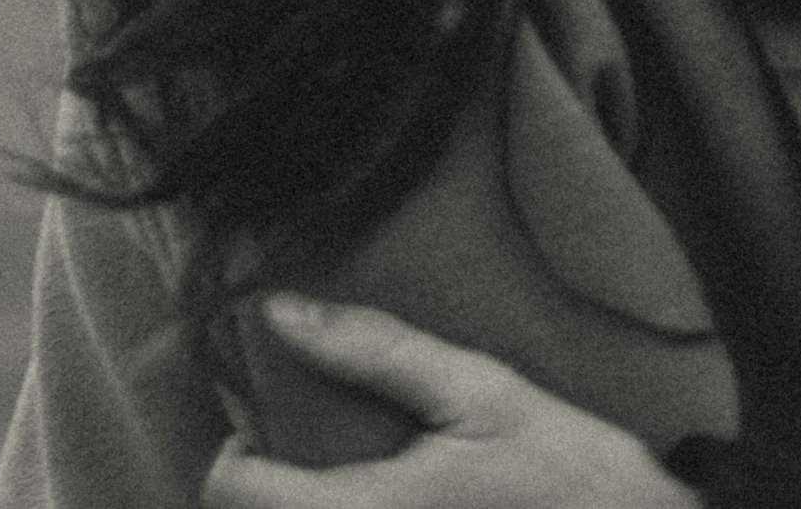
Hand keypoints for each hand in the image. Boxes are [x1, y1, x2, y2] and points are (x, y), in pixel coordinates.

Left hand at [202, 297, 698, 508]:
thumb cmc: (568, 477)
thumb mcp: (479, 392)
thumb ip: (377, 352)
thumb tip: (283, 312)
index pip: (232, 491)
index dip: (234, 451)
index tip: (263, 424)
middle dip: (272, 488)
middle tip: (309, 454)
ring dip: (310, 507)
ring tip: (353, 483)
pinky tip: (396, 506)